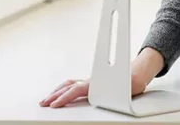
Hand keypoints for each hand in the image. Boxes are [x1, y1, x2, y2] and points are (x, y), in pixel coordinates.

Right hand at [40, 49, 163, 107]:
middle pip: (68, 87)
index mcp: (96, 83)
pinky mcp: (91, 84)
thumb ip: (117, 93)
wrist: (137, 74)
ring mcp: (90, 82)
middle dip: (54, 95)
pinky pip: (73, 85)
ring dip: (57, 91)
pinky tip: (61, 92)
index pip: (76, 90)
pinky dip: (63, 89)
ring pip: (69, 84)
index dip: (64, 97)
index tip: (54, 105)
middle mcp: (91, 81)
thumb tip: (113, 96)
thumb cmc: (131, 82)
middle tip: (43, 103)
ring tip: (47, 99)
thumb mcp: (126, 87)